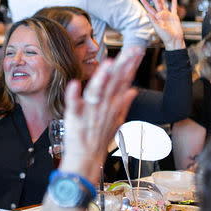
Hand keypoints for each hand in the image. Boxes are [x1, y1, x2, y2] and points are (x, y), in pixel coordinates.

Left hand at [60, 47, 142, 181]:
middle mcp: (103, 106)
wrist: (86, 159)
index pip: (124, 81)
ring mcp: (89, 111)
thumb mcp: (116, 121)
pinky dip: (73, 95)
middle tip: (131, 51)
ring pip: (97, 91)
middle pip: (114, 82)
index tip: (137, 51)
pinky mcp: (74, 116)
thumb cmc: (98, 139)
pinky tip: (74, 84)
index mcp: (112, 105)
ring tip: (109, 63)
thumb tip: (133, 91)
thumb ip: (124, 104)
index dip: (130, 66)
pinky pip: (74, 104)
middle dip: (123, 65)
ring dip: (103, 78)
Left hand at [139, 0, 183, 49]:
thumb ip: (153, 21)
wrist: (174, 40)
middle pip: (157, 4)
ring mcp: (167, 15)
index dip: (145, 3)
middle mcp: (161, 15)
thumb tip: (146, 13)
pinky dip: (174, 3)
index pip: (149, 8)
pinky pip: (174, 8)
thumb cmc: (165, 36)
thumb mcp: (158, 28)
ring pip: (164, 4)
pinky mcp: (174, 17)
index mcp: (156, 17)